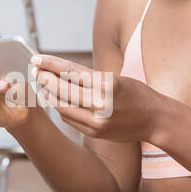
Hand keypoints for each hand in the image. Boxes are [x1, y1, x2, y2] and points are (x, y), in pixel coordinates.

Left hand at [31, 53, 163, 142]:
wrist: (155, 120)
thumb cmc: (137, 94)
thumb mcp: (115, 78)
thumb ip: (88, 77)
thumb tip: (60, 70)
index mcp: (107, 85)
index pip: (71, 72)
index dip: (51, 64)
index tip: (37, 58)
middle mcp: (100, 104)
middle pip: (62, 89)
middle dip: (45, 78)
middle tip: (35, 70)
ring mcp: (96, 121)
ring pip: (62, 106)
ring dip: (49, 94)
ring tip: (42, 84)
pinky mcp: (94, 132)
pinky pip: (69, 118)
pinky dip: (60, 107)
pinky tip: (55, 99)